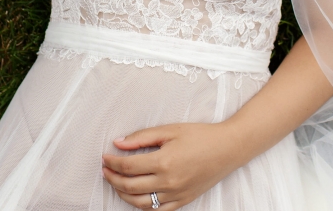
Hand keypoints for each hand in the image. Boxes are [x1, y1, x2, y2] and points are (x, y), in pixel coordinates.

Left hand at [102, 123, 244, 209]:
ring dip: (123, 194)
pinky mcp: (183, 201)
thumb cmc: (200, 136)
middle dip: (113, 178)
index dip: (112, 162)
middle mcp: (168, 182)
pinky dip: (142, 206)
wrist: (228, 149)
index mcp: (164, 162)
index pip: (128, 166)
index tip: (105, 157)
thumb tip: (118, 143)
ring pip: (140, 203)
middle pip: (130, 186)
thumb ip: (141, 137)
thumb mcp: (169, 130)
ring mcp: (176, 194)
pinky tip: (136, 197)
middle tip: (106, 170)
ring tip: (117, 183)